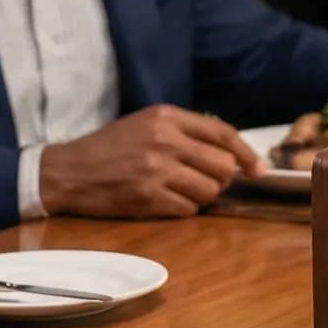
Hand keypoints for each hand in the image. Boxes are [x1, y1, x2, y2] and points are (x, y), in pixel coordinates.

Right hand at [39, 105, 257, 217]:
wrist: (67, 172)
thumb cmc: (110, 147)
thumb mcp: (147, 124)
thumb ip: (185, 132)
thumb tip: (232, 154)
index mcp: (167, 117)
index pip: (223, 134)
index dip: (247, 154)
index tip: (259, 169)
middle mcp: (165, 141)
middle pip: (223, 166)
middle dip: (223, 179)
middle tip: (206, 182)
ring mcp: (156, 171)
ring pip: (209, 191)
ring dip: (203, 196)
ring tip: (182, 191)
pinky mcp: (147, 198)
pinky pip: (188, 210)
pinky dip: (184, 209)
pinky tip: (166, 202)